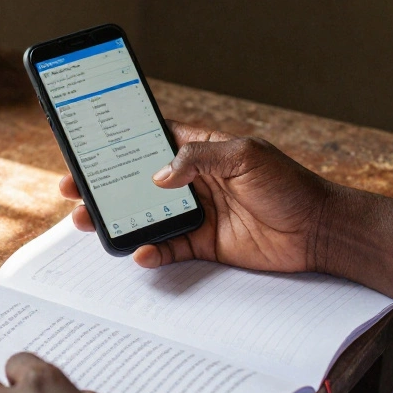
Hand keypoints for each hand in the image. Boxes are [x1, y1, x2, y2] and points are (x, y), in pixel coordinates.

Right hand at [61, 120, 333, 270]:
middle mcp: (196, 180)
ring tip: (88, 223)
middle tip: (72, 189)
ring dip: (118, 219)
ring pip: (147, 215)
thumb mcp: (246, 157)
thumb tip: (157, 175)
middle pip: (139, 181)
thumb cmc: (290, 185)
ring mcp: (199, 213)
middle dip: (105, 185)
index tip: (88, 145)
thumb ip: (199, 160)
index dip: (120, 142)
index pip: (153, 139)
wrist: (320, 230)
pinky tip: (138, 253)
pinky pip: (169, 248)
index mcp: (203, 150)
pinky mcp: (206, 244)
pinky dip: (151, 251)